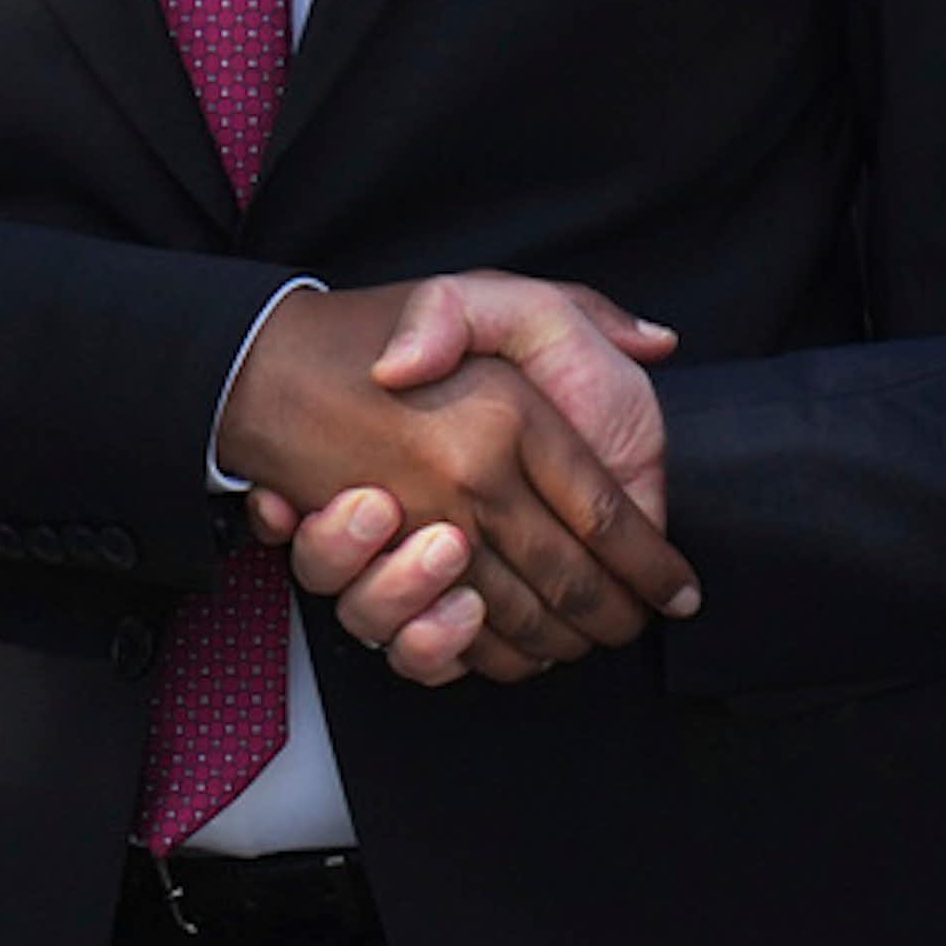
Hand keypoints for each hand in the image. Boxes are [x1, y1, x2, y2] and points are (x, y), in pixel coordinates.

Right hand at [219, 281, 694, 675]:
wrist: (265, 363)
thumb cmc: (383, 327)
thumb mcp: (487, 289)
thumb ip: (580, 308)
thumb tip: (657, 343)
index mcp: (507, 416)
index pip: (605, 511)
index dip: (652, 562)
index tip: (680, 590)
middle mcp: (467, 481)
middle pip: (566, 580)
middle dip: (613, 616)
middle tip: (633, 625)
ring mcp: (417, 534)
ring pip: (505, 620)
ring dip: (551, 645)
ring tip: (576, 642)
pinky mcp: (371, 575)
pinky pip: (427, 644)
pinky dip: (468, 656)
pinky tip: (488, 639)